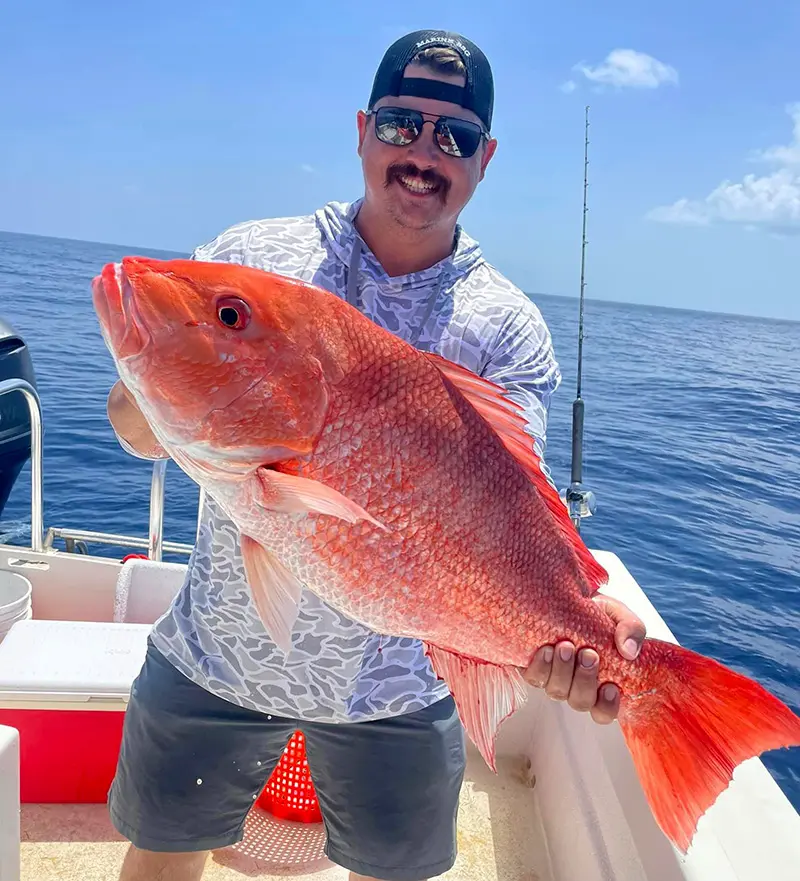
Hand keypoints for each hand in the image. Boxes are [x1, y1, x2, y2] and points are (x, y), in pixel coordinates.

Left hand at [522, 595, 645, 723]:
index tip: (610, 686)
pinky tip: (546, 649)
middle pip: (580, 701)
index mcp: (603, 683)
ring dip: (562, 671)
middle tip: (587, 653)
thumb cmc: (599, 614)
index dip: (606, 706)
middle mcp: (576, 686)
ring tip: (565, 646)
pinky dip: (540, 666)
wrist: (571, 599)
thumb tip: (628, 651)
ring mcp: (554, 678)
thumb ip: (632, 630)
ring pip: (556, 691)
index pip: (604, 712)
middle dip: (584, 680)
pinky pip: (534, 677)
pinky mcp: (535, 666)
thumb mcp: (620, 616)